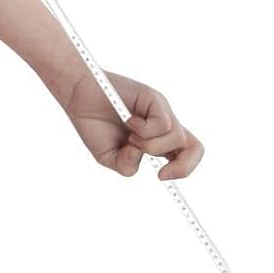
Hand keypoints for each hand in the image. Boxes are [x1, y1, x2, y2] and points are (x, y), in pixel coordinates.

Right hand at [54, 66, 203, 180]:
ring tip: (130, 135)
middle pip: (195, 148)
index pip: (185, 155)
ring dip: (150, 146)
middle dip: (184, 166)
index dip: (182, 170)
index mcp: (157, 139)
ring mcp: (161, 110)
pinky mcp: (155, 98)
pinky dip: (143, 129)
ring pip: (176, 138)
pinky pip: (163, 124)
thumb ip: (126, 166)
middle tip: (161, 173)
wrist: (78, 95)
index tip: (161, 177)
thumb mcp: (107, 156)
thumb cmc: (93, 122)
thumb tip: (141, 154)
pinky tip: (128, 121)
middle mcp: (163, 124)